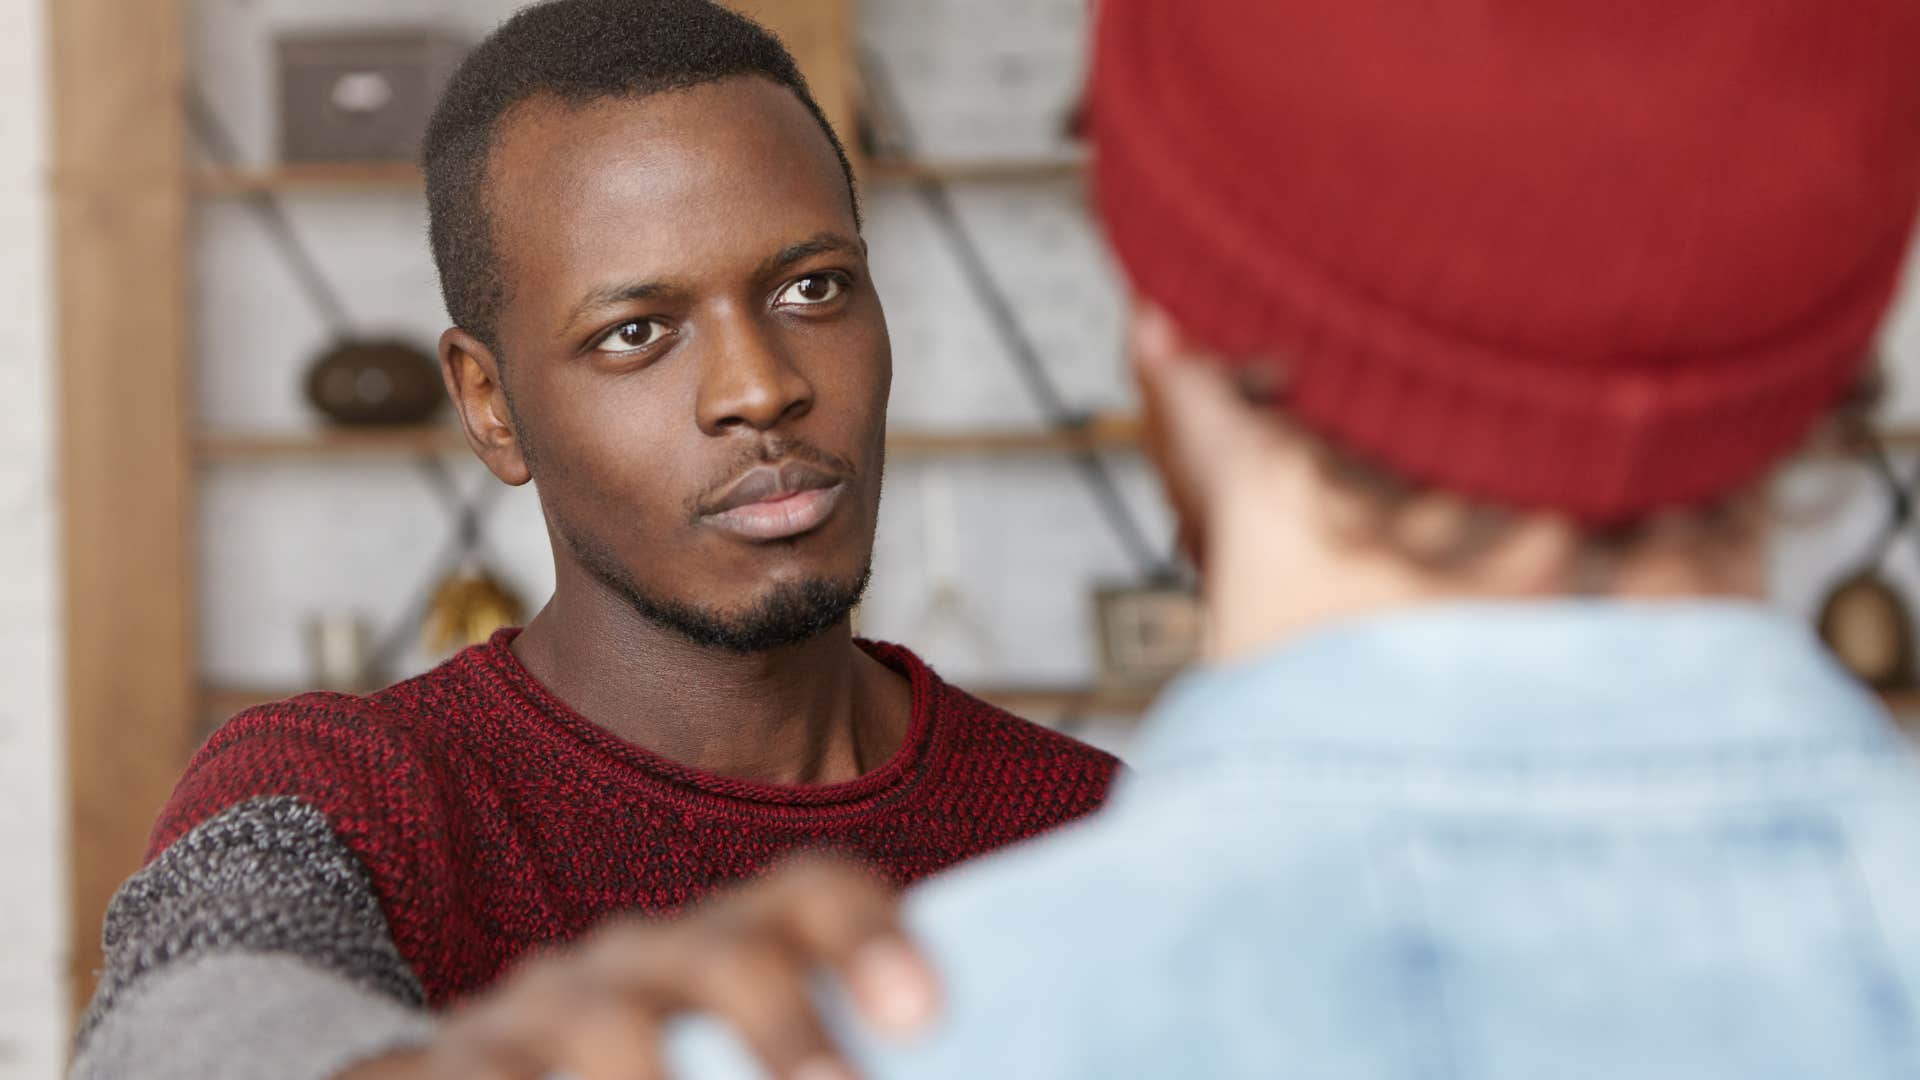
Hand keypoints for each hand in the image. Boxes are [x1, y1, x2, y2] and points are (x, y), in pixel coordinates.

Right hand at [338, 853, 938, 1079]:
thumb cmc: (673, 1079)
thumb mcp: (739, 1061)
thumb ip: (815, 1059)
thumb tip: (929, 1067)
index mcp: (730, 947)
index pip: (809, 896)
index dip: (869, 938)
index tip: (924, 1015)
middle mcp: (642, 960)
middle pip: (725, 956)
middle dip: (785, 1026)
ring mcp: (544, 1010)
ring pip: (609, 1026)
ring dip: (657, 1076)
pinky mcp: (452, 1067)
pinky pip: (492, 1079)